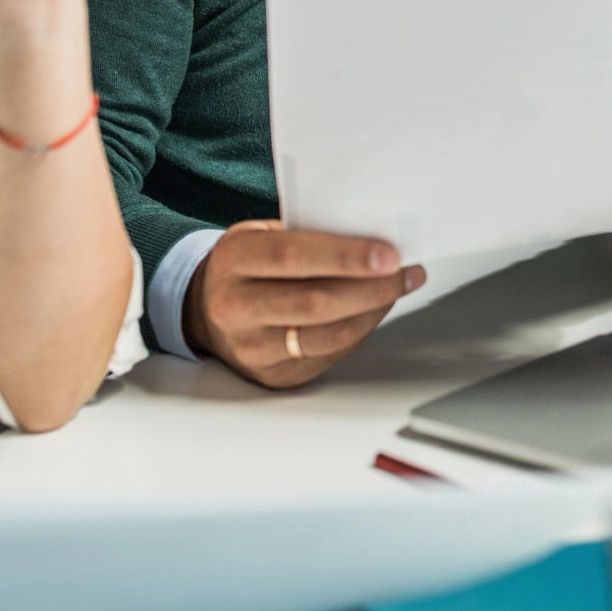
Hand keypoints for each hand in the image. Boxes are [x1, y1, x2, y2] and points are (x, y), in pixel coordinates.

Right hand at [184, 221, 426, 388]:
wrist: (205, 310)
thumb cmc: (246, 266)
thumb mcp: (260, 235)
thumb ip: (306, 235)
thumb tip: (373, 236)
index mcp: (233, 261)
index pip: (292, 257)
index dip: (345, 257)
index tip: (388, 254)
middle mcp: (236, 308)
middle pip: (315, 303)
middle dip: (372, 287)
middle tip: (405, 271)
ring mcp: (253, 348)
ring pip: (328, 335)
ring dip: (374, 310)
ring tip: (399, 287)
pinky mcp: (275, 375)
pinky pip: (331, 355)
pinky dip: (361, 329)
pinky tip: (375, 309)